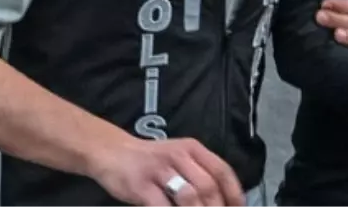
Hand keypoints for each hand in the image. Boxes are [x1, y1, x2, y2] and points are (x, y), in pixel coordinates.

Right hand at [87, 136, 245, 206]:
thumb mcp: (179, 156)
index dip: (234, 194)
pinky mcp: (141, 186)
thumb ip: (199, 172)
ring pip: (189, 197)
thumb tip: (223, 199)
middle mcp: (179, 156)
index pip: (222, 171)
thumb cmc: (151, 159)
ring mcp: (159, 171)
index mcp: (193, 149)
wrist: (113, 152)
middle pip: (208, 187)